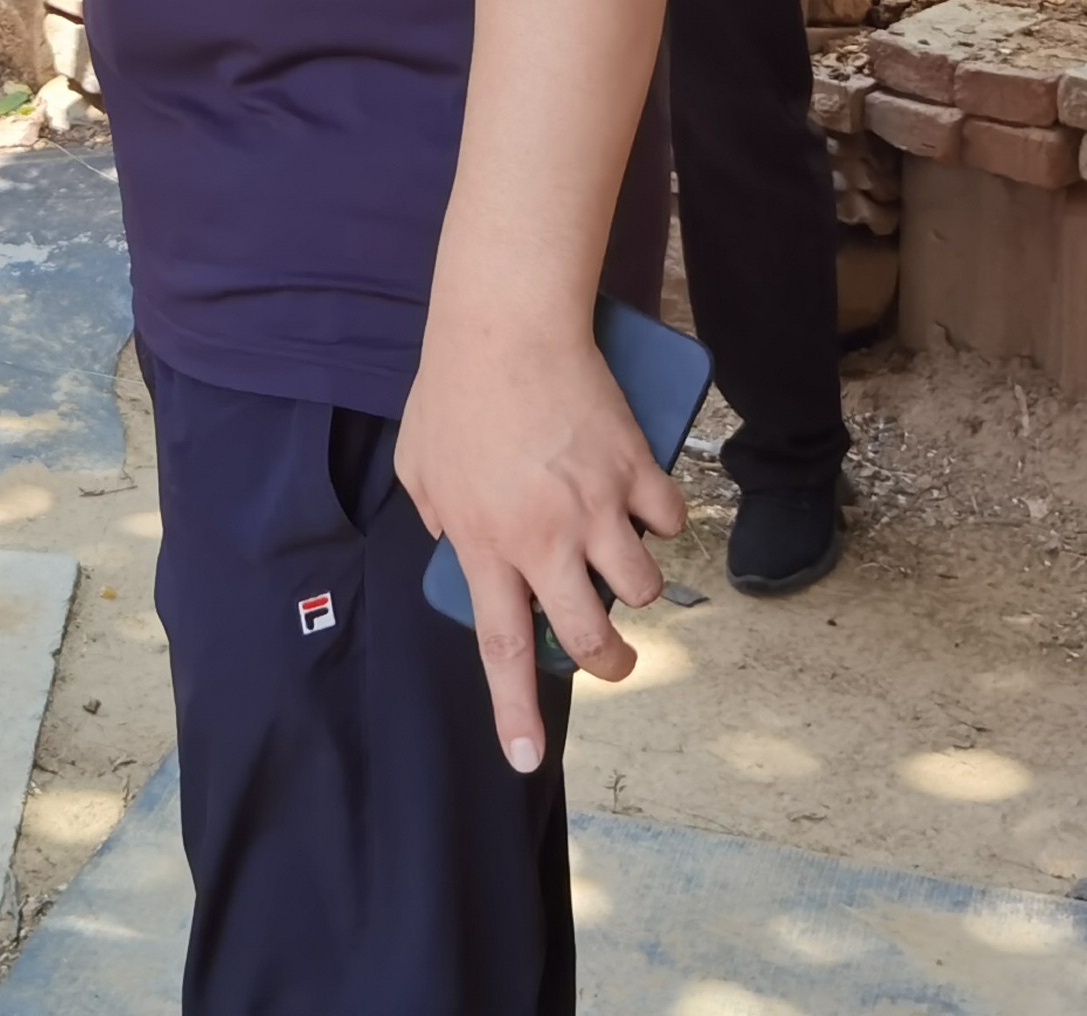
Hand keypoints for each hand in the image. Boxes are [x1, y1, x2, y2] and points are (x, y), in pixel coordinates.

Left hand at [395, 322, 681, 769]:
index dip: (515, 711)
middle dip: (610, 663)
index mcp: (486, 545)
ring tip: (620, 559)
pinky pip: (668, 521)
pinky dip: (662, 520)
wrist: (506, 326)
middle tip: (611, 656)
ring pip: (642, 587)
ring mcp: (597, 507)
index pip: (501, 649)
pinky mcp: (637, 469)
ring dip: (636, 585)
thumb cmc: (453, 390)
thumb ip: (439, 517)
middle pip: (590, 638)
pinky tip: (643, 501)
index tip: (525, 759)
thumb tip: (463, 546)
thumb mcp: (419, 464)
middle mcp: (545, 540)